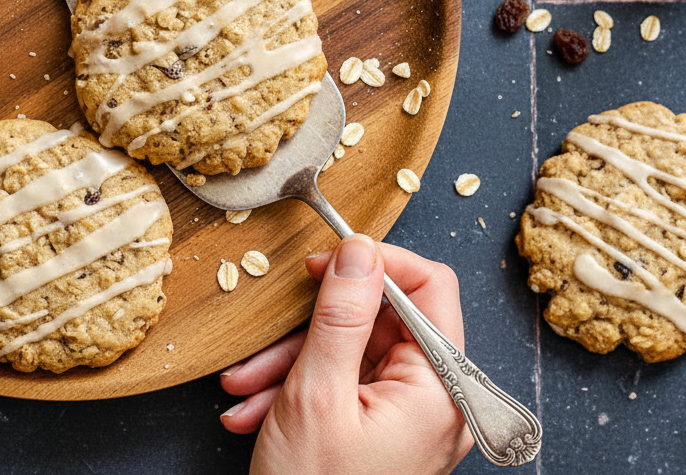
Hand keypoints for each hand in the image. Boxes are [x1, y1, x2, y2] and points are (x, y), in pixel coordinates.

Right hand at [219, 236, 472, 474]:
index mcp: (442, 388)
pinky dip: (297, 393)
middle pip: (382, 323)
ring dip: (290, 364)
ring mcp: (410, 421)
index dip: (377, 265)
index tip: (327, 261)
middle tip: (269, 333)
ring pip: (352, 355)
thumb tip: (359, 250)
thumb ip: (341, 314)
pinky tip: (253, 412)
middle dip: (312, 328)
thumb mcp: (316, 394)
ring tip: (243, 387)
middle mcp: (437, 402)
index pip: (431, 288)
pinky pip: (343, 389)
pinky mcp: (383, 435)